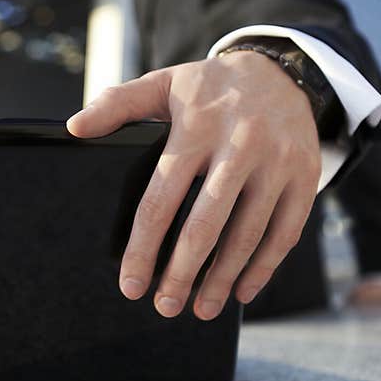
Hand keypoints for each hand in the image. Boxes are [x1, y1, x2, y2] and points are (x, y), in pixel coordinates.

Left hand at [67, 51, 321, 319]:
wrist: (283, 71)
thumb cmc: (212, 87)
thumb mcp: (165, 83)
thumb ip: (118, 104)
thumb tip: (75, 127)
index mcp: (197, 126)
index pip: (162, 198)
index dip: (143, 247)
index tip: (131, 284)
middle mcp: (240, 145)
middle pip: (205, 224)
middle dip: (182, 273)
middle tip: (165, 306)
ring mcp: (277, 163)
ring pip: (247, 234)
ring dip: (222, 279)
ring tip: (202, 309)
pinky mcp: (305, 177)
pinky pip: (286, 232)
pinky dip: (264, 267)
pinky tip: (243, 291)